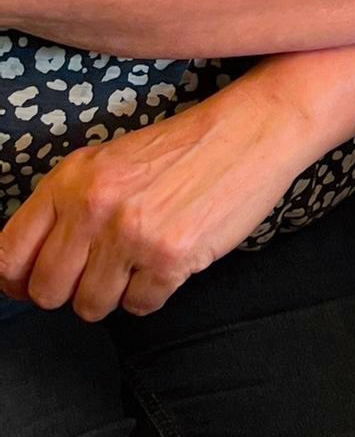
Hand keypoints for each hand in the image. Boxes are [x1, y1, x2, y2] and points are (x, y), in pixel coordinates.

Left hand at [0, 76, 315, 320]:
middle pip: (47, 291)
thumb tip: (25, 269)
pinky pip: (139, 306)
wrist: (250, 129)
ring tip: (140, 259)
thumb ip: (66, 207)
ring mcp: (132, 234)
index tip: (29, 285)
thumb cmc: (181, 148)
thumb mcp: (109, 162)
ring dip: (115, 292)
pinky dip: (153, 291)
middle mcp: (94, 207)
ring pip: (91, 307)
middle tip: (100, 270)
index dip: (14, 282)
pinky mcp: (170, 257)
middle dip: (71, 290)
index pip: (8, 257)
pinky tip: (170, 258)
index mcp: (71, 180)